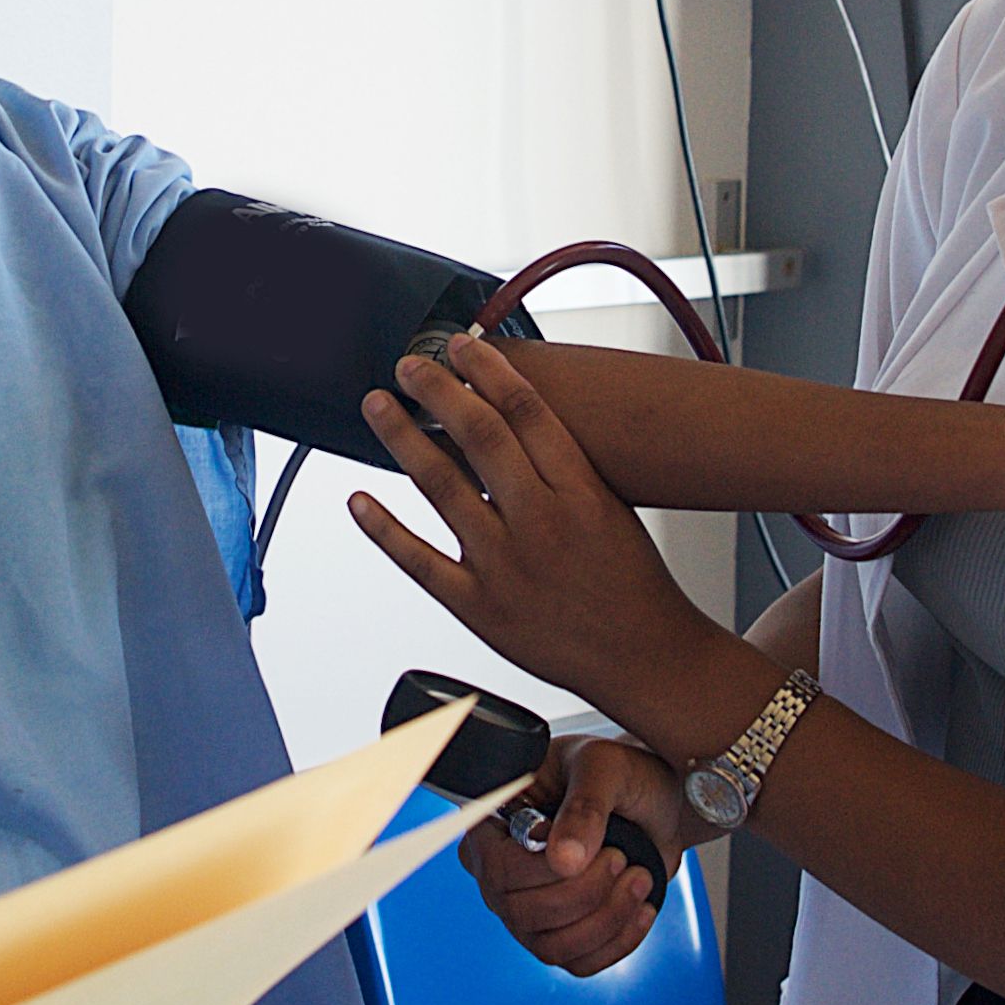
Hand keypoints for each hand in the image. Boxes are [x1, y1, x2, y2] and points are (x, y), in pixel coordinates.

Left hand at [348, 333, 727, 721]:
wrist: (644, 657)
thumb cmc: (633, 582)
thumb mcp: (613, 507)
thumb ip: (564, 466)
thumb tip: (512, 416)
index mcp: (581, 491)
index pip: (527, 411)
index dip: (487, 370)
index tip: (460, 346)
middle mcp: (541, 522)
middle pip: (480, 436)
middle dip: (437, 390)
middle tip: (409, 365)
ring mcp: (505, 566)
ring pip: (441, 486)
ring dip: (402, 439)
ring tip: (377, 406)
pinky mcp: (478, 608)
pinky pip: (419, 561)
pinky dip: (383, 529)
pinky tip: (360, 502)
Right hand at [461, 732, 698, 975]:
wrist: (656, 803)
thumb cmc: (620, 774)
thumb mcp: (604, 769)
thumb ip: (584, 808)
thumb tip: (563, 860)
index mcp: (493, 822)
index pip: (498, 869)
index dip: (548, 871)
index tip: (600, 848)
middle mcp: (497, 870)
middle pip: (522, 913)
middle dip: (587, 893)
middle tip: (622, 860)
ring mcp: (524, 908)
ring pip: (551, 946)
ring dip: (607, 919)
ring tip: (639, 878)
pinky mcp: (558, 934)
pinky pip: (578, 962)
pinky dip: (618, 942)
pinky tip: (641, 908)